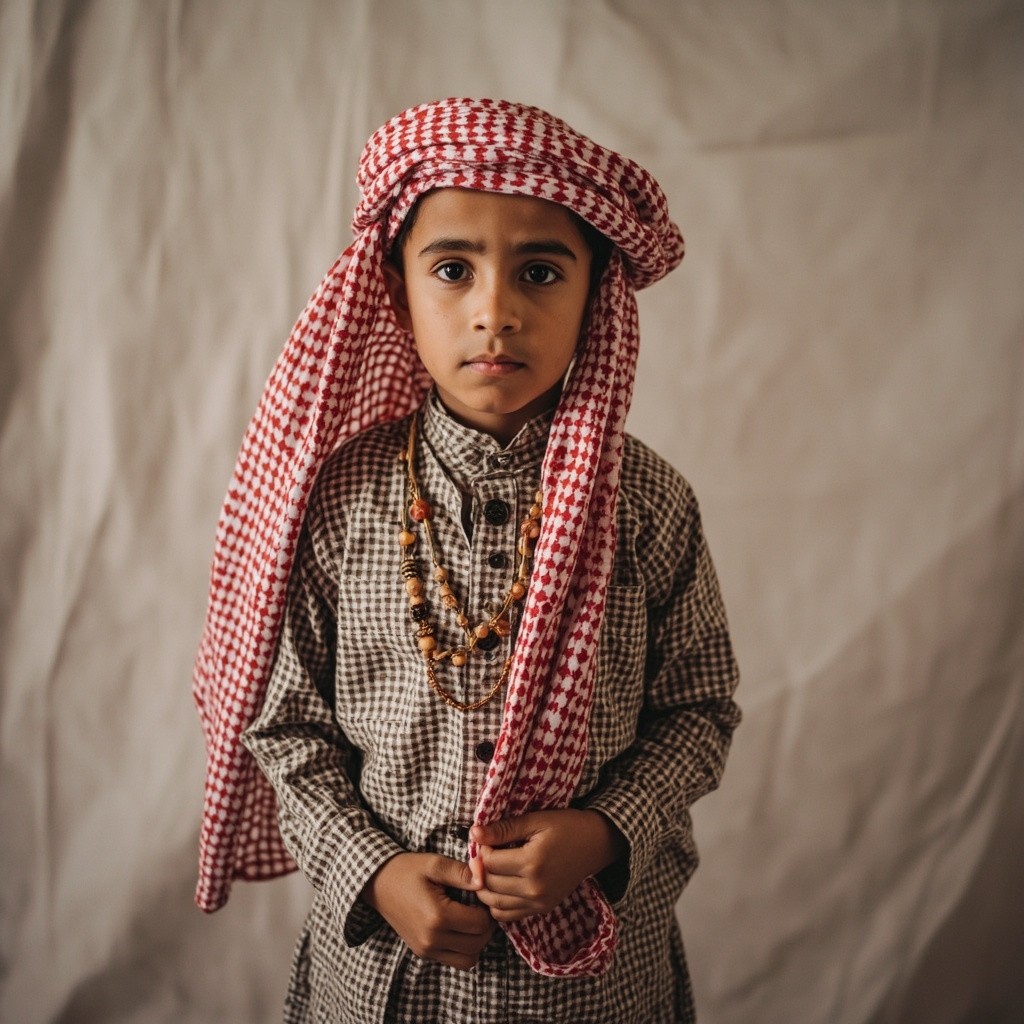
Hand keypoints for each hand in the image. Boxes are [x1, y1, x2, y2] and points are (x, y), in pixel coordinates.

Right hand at [361, 852, 495, 969]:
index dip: (487, 909)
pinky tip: (459, 927)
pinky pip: (453, 961)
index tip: (481, 896)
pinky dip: (463, 949)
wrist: (378, 883)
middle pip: (477, 944)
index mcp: (437, 916)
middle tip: (480, 907)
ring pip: (468, 960)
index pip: (480, 924)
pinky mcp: (422, 953)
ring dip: (476, 942)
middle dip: (485, 927)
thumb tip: (484, 880)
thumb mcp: (435, 864)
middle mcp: (432, 939)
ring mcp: (426, 950)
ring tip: (471, 919)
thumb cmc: (407, 870)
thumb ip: (462, 873)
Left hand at [470, 809, 626, 922]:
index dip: (482, 849)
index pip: (490, 863)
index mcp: (533, 862)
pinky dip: (496, 904)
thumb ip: (504, 829)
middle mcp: (535, 887)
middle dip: (481, 868)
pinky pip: (507, 915)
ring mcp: (539, 902)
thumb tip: (474, 833)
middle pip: (490, 884)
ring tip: (489, 869)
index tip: (487, 839)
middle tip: (486, 853)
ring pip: (494, 903)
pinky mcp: (541, 909)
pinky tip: (499, 886)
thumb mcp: (535, 820)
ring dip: (484, 888)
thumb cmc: (565, 826)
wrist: (594, 844)